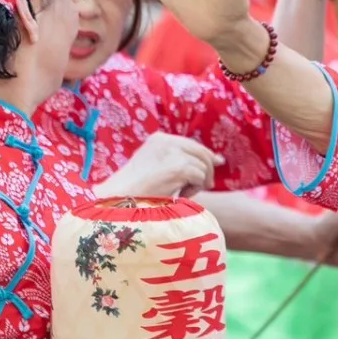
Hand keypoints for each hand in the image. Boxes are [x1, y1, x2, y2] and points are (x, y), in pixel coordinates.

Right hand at [96, 132, 219, 199]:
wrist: (118, 199)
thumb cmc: (136, 190)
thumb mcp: (157, 168)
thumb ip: (182, 160)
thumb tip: (219, 159)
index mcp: (159, 139)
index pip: (190, 144)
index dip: (205, 154)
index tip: (217, 162)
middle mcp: (166, 142)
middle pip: (201, 152)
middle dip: (207, 168)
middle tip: (207, 184)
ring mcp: (172, 153)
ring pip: (203, 166)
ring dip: (197, 182)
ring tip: (181, 192)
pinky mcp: (178, 167)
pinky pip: (200, 177)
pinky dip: (195, 188)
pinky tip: (181, 195)